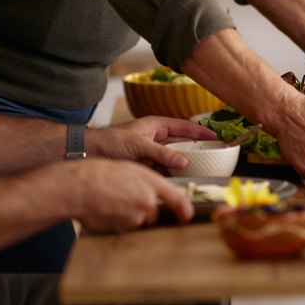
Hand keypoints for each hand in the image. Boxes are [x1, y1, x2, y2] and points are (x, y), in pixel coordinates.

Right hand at [63, 159, 194, 230]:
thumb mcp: (132, 170)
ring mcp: (134, 217)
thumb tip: (156, 195)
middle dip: (144, 210)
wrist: (79, 186)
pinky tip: (107, 209)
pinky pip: (124, 228)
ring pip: (138, 221)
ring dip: (130, 216)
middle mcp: (146, 202)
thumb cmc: (101, 174)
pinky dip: (118, 222)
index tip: (186, 216)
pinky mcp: (121, 229)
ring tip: (113, 201)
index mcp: (152, 184)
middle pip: (154, 214)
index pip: (178, 200)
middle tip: (126, 199)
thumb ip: (148, 184)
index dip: (185, 210)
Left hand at [86, 116, 216, 173]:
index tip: (215, 137)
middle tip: (213, 155)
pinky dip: (172, 174)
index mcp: (156, 125)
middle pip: (181, 143)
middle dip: (196, 148)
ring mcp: (151, 153)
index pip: (184, 127)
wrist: (89, 153)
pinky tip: (180, 179)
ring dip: (185, 163)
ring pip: (173, 158)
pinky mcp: (145, 166)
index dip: (200, 131)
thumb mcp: (139, 145)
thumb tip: (184, 161)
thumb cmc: (111, 141)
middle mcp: (156, 138)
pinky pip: (163, 169)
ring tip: (201, 169)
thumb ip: (162, 153)